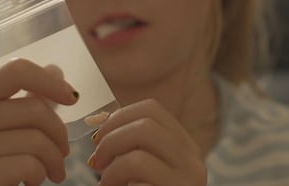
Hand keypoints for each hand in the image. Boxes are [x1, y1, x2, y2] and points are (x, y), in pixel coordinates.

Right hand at [0, 58, 78, 185]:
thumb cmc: (3, 161)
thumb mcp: (18, 126)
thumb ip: (34, 99)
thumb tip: (55, 69)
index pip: (17, 70)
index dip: (50, 81)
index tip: (72, 98)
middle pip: (34, 108)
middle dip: (59, 133)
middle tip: (64, 152)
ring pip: (35, 139)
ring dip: (55, 159)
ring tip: (53, 170)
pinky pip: (28, 165)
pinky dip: (41, 175)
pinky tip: (33, 181)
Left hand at [88, 99, 206, 185]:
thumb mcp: (140, 172)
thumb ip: (128, 147)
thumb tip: (99, 119)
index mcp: (185, 149)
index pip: (153, 109)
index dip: (119, 116)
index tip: (99, 136)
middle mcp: (192, 161)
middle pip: (147, 121)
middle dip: (111, 136)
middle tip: (96, 159)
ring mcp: (186, 179)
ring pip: (141, 143)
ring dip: (112, 160)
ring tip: (106, 181)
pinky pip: (136, 170)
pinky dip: (113, 178)